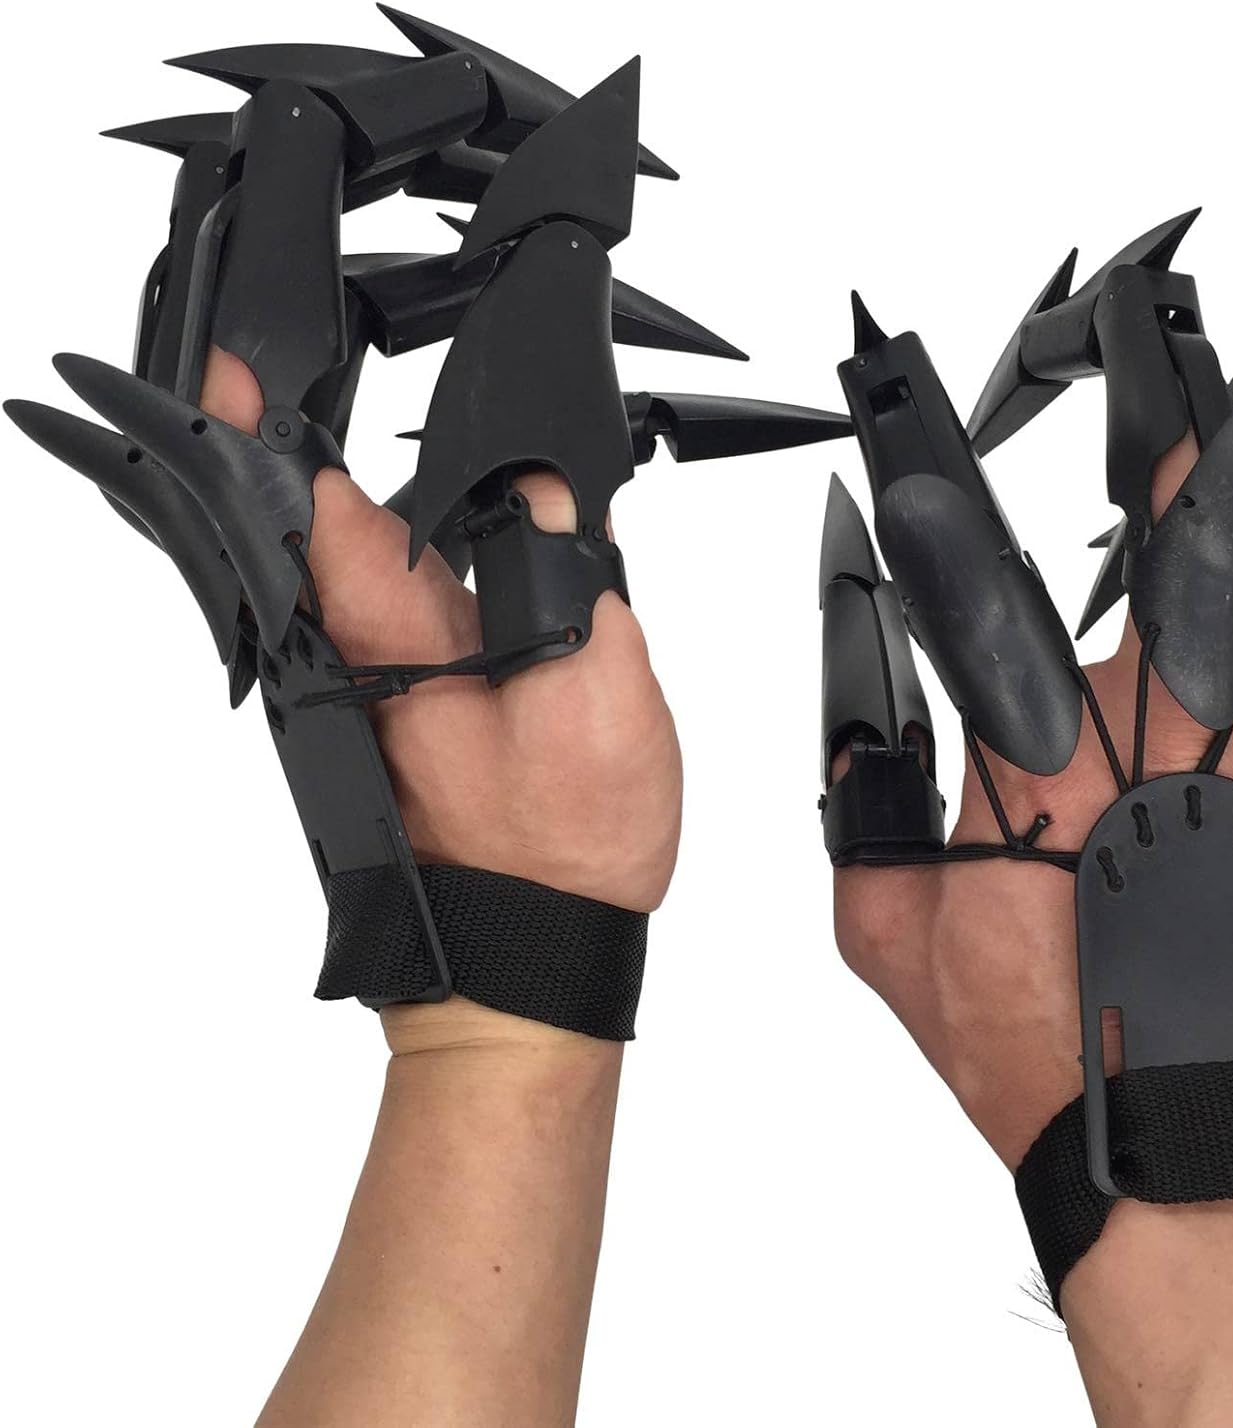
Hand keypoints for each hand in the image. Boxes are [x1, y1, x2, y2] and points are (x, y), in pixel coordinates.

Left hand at [201, 347, 682, 1050]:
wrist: (531, 950)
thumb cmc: (560, 850)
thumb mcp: (598, 700)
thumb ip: (570, 585)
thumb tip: (545, 494)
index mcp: (395, 642)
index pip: (309, 505)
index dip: (269, 423)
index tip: (235, 359)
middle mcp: (362, 662)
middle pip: (312, 525)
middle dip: (299, 439)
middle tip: (301, 371)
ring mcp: (374, 692)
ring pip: (348, 569)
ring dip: (350, 499)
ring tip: (369, 444)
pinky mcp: (403, 716)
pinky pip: (381, 613)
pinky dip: (389, 563)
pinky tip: (431, 546)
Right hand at [830, 434, 1232, 1168]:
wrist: (1162, 1139)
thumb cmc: (1041, 1045)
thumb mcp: (893, 941)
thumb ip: (867, 830)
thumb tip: (857, 749)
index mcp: (1040, 792)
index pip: (987, 636)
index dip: (956, 553)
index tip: (926, 485)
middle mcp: (1161, 771)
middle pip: (1194, 594)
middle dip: (1219, 488)